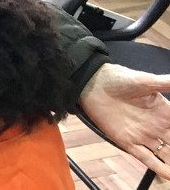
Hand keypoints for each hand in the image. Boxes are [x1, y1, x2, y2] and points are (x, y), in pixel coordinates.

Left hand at [79, 63, 169, 177]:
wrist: (94, 84)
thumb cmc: (121, 80)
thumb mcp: (147, 81)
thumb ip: (168, 83)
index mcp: (166, 113)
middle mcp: (158, 127)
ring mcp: (144, 136)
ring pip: (166, 155)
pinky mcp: (128, 142)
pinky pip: (146, 158)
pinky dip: (159, 168)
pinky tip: (169, 176)